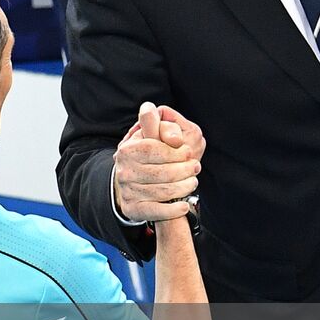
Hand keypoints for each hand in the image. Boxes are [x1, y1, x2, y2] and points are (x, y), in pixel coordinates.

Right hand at [113, 102, 203, 222]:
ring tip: (193, 182)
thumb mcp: (150, 137)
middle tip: (196, 168)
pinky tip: (184, 205)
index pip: (155, 149)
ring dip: (184, 187)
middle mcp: (124, 171)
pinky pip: (157, 211)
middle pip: (162, 172)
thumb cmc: (148, 156)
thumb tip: (151, 108)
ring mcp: (128, 191)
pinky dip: (174, 210)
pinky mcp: (133, 209)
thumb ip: (156, 123)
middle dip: (184, 170)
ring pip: (163, 191)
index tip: (189, 152)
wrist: (133, 184)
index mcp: (128, 150)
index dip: (176, 151)